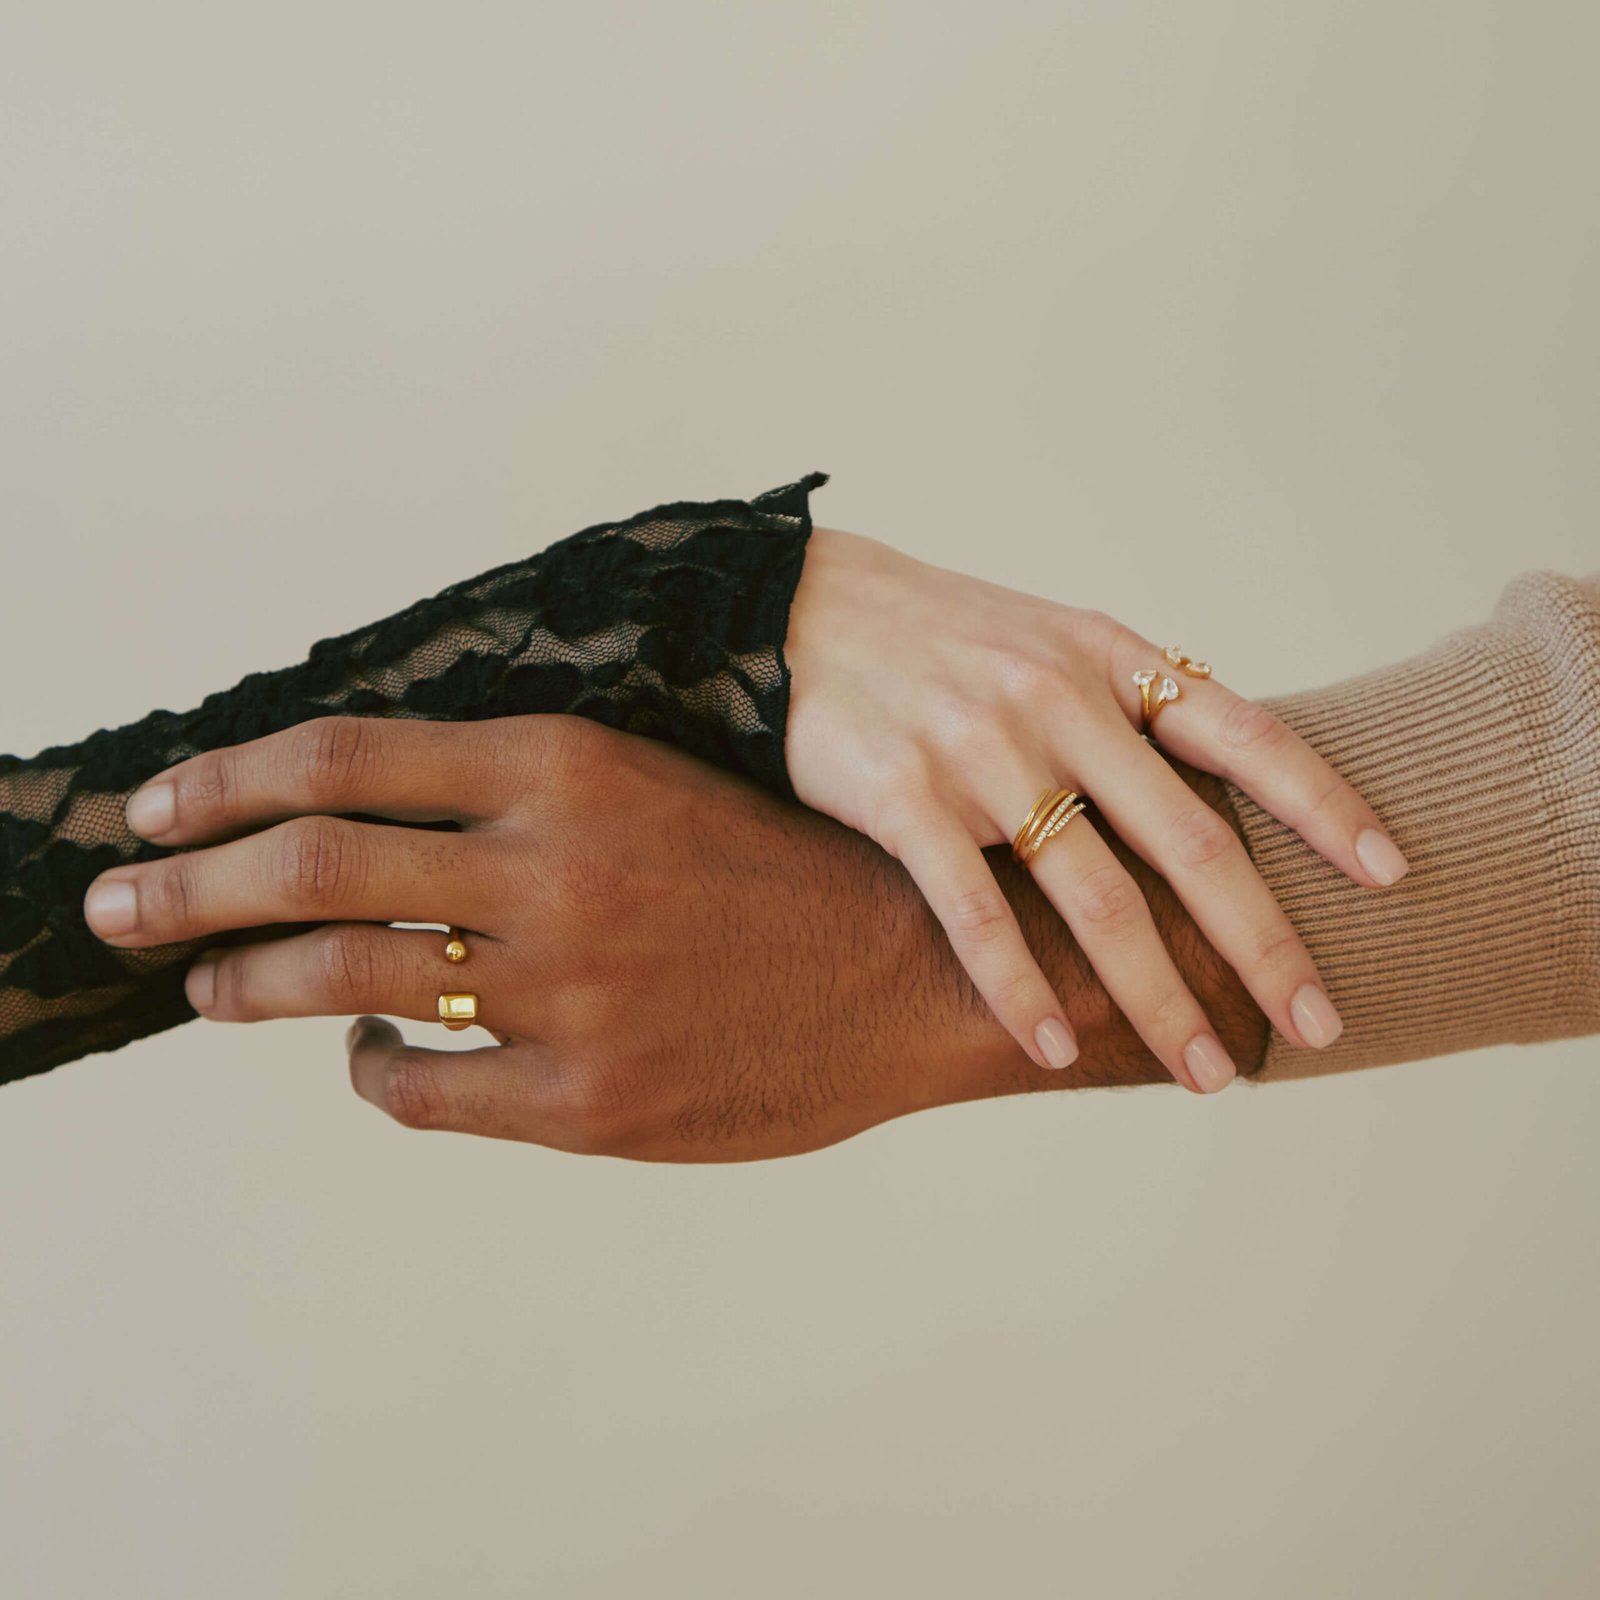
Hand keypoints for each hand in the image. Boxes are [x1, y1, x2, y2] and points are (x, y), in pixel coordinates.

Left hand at [83, 714, 1263, 1159]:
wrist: (913, 969)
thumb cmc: (780, 873)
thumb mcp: (654, 785)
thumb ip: (524, 790)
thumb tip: (374, 814)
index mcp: (571, 765)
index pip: (345, 757)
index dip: (226, 778)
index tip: (155, 801)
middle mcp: (553, 867)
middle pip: (310, 866)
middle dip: (187, 883)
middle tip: (118, 898)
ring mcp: (567, 989)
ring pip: (341, 983)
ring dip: (247, 984)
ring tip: (206, 985)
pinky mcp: (587, 1098)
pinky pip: (418, 1087)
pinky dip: (366, 1067)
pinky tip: (363, 1054)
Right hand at [783, 527, 1407, 1090]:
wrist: (788, 609)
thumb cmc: (928, 638)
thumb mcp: (1043, 640)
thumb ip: (1122, 705)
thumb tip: (1214, 792)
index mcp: (1106, 659)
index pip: (1245, 735)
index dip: (1324, 808)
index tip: (1388, 877)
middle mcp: (1057, 701)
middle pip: (1191, 843)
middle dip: (1263, 945)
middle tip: (1315, 1026)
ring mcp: (981, 750)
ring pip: (1095, 896)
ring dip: (1157, 996)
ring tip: (1200, 1071)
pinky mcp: (902, 795)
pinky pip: (976, 912)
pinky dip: (1019, 988)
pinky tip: (1054, 1049)